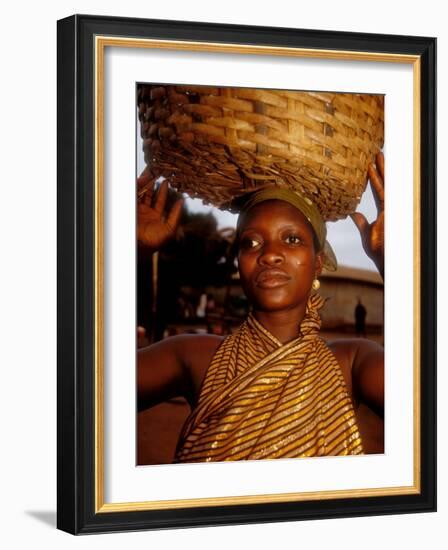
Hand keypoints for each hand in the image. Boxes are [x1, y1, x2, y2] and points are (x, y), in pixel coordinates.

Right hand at [137, 170, 183, 250]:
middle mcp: (145, 212)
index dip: (162, 191)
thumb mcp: (170, 228)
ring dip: (145, 183)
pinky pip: (135, 194)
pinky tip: (143, 179)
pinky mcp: (131, 208)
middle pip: (149, 194)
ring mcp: (137, 209)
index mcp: (155, 216)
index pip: (159, 200)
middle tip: (157, 172)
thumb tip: (182, 201)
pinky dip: (138, 187)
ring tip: (150, 172)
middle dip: (152, 184)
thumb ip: (175, 214)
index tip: (166, 181)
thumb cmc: (156, 240)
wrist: (141, 245)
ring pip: (141, 193)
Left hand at [351, 153, 383, 277]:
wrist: (385, 259)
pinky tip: (375, 168)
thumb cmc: (378, 250)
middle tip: (376, 152)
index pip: (378, 190)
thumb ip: (361, 222)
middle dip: (381, 168)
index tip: (370, 165)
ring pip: (386, 184)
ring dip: (381, 169)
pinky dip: (379, 180)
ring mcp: (390, 208)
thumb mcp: (366, 233)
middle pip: (384, 183)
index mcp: (384, 211)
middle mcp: (389, 207)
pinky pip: (383, 191)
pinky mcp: (389, 211)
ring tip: (376, 154)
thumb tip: (353, 214)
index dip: (375, 178)